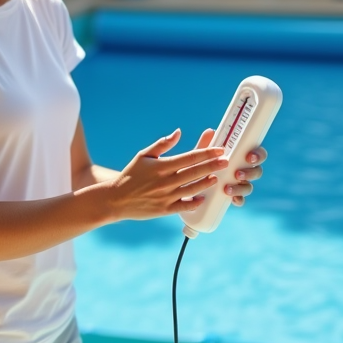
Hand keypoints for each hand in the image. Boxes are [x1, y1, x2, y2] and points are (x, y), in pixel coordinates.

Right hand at [107, 128, 227, 220]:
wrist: (116, 199)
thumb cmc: (131, 174)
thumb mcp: (144, 155)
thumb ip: (163, 144)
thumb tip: (179, 132)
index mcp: (162, 166)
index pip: (190, 157)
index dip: (206, 152)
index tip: (219, 149)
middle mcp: (166, 181)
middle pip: (195, 172)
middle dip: (213, 166)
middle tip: (226, 161)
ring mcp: (166, 196)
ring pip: (192, 188)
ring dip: (206, 182)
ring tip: (217, 177)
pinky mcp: (164, 210)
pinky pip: (184, 206)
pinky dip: (194, 202)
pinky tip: (203, 198)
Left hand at [192, 128, 266, 207]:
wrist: (191, 184)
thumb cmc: (202, 163)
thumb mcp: (202, 154)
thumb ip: (207, 145)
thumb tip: (210, 131)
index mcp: (242, 157)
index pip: (257, 154)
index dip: (258, 155)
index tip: (248, 157)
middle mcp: (245, 170)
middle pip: (257, 171)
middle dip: (250, 173)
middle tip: (237, 174)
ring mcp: (241, 184)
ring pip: (249, 187)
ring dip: (241, 187)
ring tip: (227, 188)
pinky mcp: (234, 197)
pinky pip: (241, 199)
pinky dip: (238, 199)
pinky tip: (233, 199)